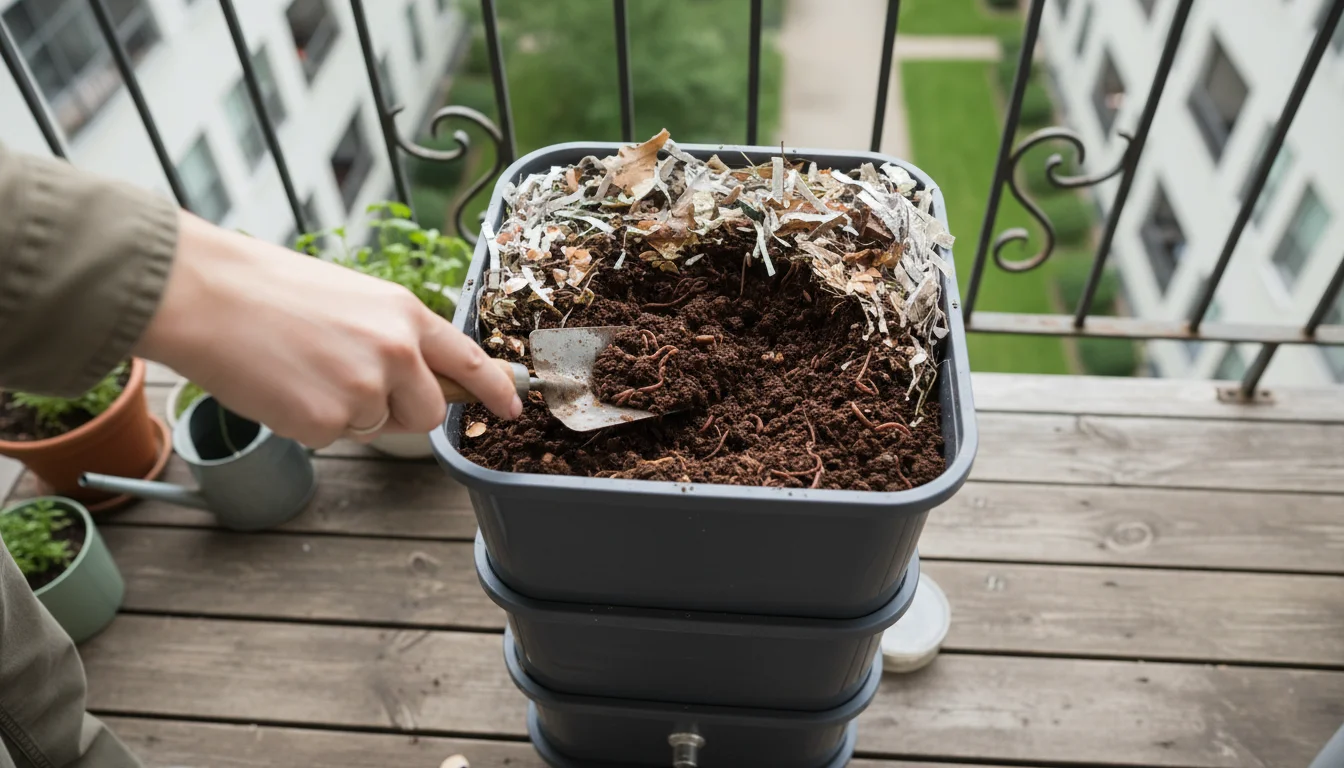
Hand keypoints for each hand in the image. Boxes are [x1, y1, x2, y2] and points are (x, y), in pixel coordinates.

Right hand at [135, 211, 521, 447]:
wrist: (206, 295)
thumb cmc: (269, 290)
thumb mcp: (353, 297)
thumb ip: (394, 335)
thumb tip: (418, 377)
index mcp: (405, 314)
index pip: (469, 359)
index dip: (496, 387)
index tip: (514, 405)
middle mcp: (396, 351)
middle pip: (428, 411)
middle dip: (402, 412)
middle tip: (351, 383)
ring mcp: (365, 389)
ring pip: (376, 427)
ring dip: (348, 413)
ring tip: (304, 369)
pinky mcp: (328, 421)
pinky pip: (332, 437)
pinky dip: (308, 422)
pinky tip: (282, 385)